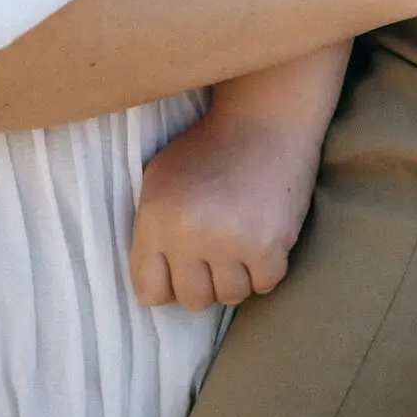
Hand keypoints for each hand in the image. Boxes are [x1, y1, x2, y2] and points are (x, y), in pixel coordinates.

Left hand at [129, 110, 321, 310]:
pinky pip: (265, 284)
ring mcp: (227, 240)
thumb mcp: (161, 177)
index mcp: (154, 216)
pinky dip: (268, 266)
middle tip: (219, 244)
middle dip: (207, 278)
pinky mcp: (266, 245)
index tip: (183, 265)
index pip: (148, 290)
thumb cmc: (211, 147)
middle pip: (192, 299)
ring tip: (243, 235)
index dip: (168, 281)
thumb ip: (152, 229)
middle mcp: (186, 232)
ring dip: (239, 273)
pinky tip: (265, 232)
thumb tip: (155, 280)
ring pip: (231, 296)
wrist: (265, 117)